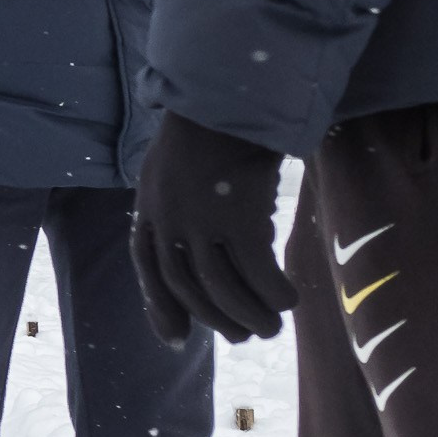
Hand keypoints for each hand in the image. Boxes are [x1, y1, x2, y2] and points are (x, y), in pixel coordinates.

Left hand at [130, 112, 298, 344]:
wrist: (234, 96)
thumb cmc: (213, 133)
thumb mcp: (177, 169)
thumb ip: (177, 209)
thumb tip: (196, 256)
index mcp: (148, 207)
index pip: (147, 267)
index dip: (159, 306)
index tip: (177, 340)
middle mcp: (167, 219)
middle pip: (185, 285)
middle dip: (214, 318)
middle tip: (244, 335)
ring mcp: (200, 220)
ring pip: (220, 286)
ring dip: (248, 314)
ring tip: (272, 327)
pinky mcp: (237, 217)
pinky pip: (256, 269)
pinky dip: (273, 291)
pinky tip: (290, 299)